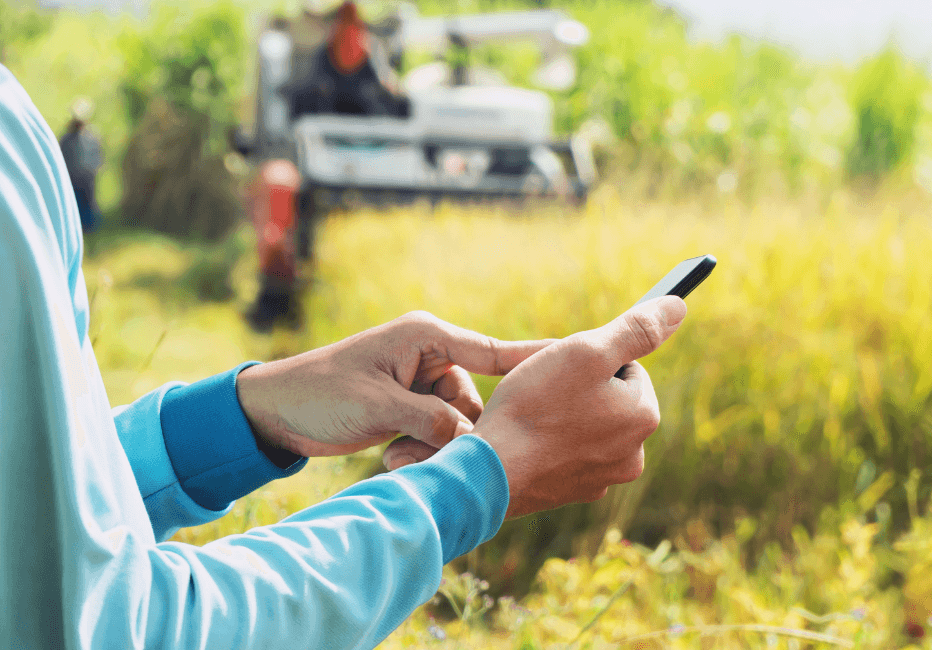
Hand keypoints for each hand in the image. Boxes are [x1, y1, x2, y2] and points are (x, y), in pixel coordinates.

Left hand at [235, 311, 552, 459]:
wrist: (274, 412)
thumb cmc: (320, 394)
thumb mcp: (378, 406)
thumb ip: (430, 421)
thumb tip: (473, 443)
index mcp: (427, 336)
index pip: (495, 350)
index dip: (534, 363)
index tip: (575, 366)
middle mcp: (431, 356)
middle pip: (479, 398)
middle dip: (463, 430)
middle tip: (432, 448)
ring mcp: (422, 383)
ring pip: (461, 422)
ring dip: (438, 444)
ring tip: (396, 451)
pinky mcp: (412, 408)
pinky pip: (440, 432)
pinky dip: (425, 448)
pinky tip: (392, 453)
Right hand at [471, 296, 686, 518]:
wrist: (490, 472)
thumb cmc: (536, 407)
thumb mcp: (588, 352)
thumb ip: (637, 329)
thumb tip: (677, 307)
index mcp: (644, 417)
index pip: (627, 367)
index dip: (592, 360)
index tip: (563, 370)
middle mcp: (634, 454)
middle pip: (610, 398)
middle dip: (581, 389)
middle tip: (545, 392)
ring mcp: (603, 478)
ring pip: (588, 426)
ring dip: (566, 416)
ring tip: (535, 416)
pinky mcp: (574, 492)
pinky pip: (568, 453)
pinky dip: (552, 443)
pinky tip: (529, 440)